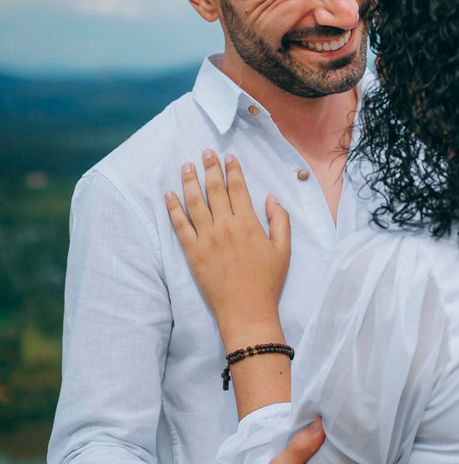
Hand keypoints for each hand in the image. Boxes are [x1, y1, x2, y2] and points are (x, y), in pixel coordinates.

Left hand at [166, 150, 290, 338]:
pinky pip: (180, 226)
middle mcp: (225, 226)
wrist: (246, 310)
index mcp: (248, 223)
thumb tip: (270, 198)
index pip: (238, 189)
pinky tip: (169, 195)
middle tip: (206, 152)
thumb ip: (279, 220)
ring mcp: (207, 239)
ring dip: (190, 182)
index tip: (228, 157)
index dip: (233, 170)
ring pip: (195, 203)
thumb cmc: (267, 280)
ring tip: (187, 166)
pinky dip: (173, 209)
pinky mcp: (193, 253)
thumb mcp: (283, 248)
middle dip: (211, 168)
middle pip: (215, 190)